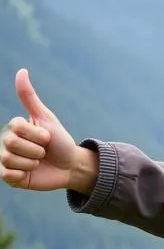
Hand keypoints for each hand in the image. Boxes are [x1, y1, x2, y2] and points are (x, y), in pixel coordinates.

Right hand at [1, 69, 96, 192]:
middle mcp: (7, 143)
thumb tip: (22, 71)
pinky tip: (31, 173)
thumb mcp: (46, 118)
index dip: (37, 134)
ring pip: (8, 159)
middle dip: (36, 148)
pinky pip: (7, 174)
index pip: (16, 127)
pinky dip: (23, 174)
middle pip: (10, 142)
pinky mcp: (10, 177)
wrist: (71, 166)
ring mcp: (7, 160)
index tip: (47, 138)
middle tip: (44, 152)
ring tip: (39, 162)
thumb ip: (29, 97)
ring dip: (32, 162)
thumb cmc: (60, 141)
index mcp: (14, 128)